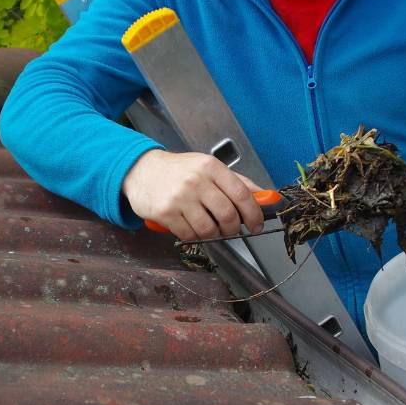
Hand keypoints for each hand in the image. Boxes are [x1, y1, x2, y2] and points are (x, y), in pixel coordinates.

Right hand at [123, 150, 265, 240]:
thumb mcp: (208, 167)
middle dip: (233, 229)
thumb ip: (236, 181)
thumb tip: (263, 197)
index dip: (253, 215)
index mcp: (211, 167)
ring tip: (209, 229)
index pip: (242, 195)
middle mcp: (197, 181)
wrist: (142, 170)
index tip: (256, 226)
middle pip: (228, 215)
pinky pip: (189, 235)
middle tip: (231, 230)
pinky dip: (195, 237)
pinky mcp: (166, 213)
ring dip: (214, 235)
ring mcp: (180, 198)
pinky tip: (192, 228)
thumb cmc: (179, 170)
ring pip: (209, 229)